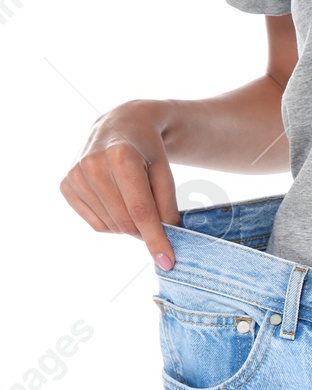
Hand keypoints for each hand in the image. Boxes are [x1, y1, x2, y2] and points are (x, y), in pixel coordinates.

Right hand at [60, 101, 179, 268]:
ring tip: (133, 198)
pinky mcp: (66, 185)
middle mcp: (93, 165)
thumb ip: (168, 206)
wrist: (118, 127)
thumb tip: (166, 238)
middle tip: (156, 220)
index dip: (156, 240)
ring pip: (112, 226)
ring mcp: (75, 175)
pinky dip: (112, 222)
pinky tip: (116, 200)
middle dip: (146, 231)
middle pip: (126, 222)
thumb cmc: (147, 152)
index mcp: (121, 157)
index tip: (167, 262)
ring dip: (129, 225)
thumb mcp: (166, 172)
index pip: (141, 211)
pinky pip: (96, 224)